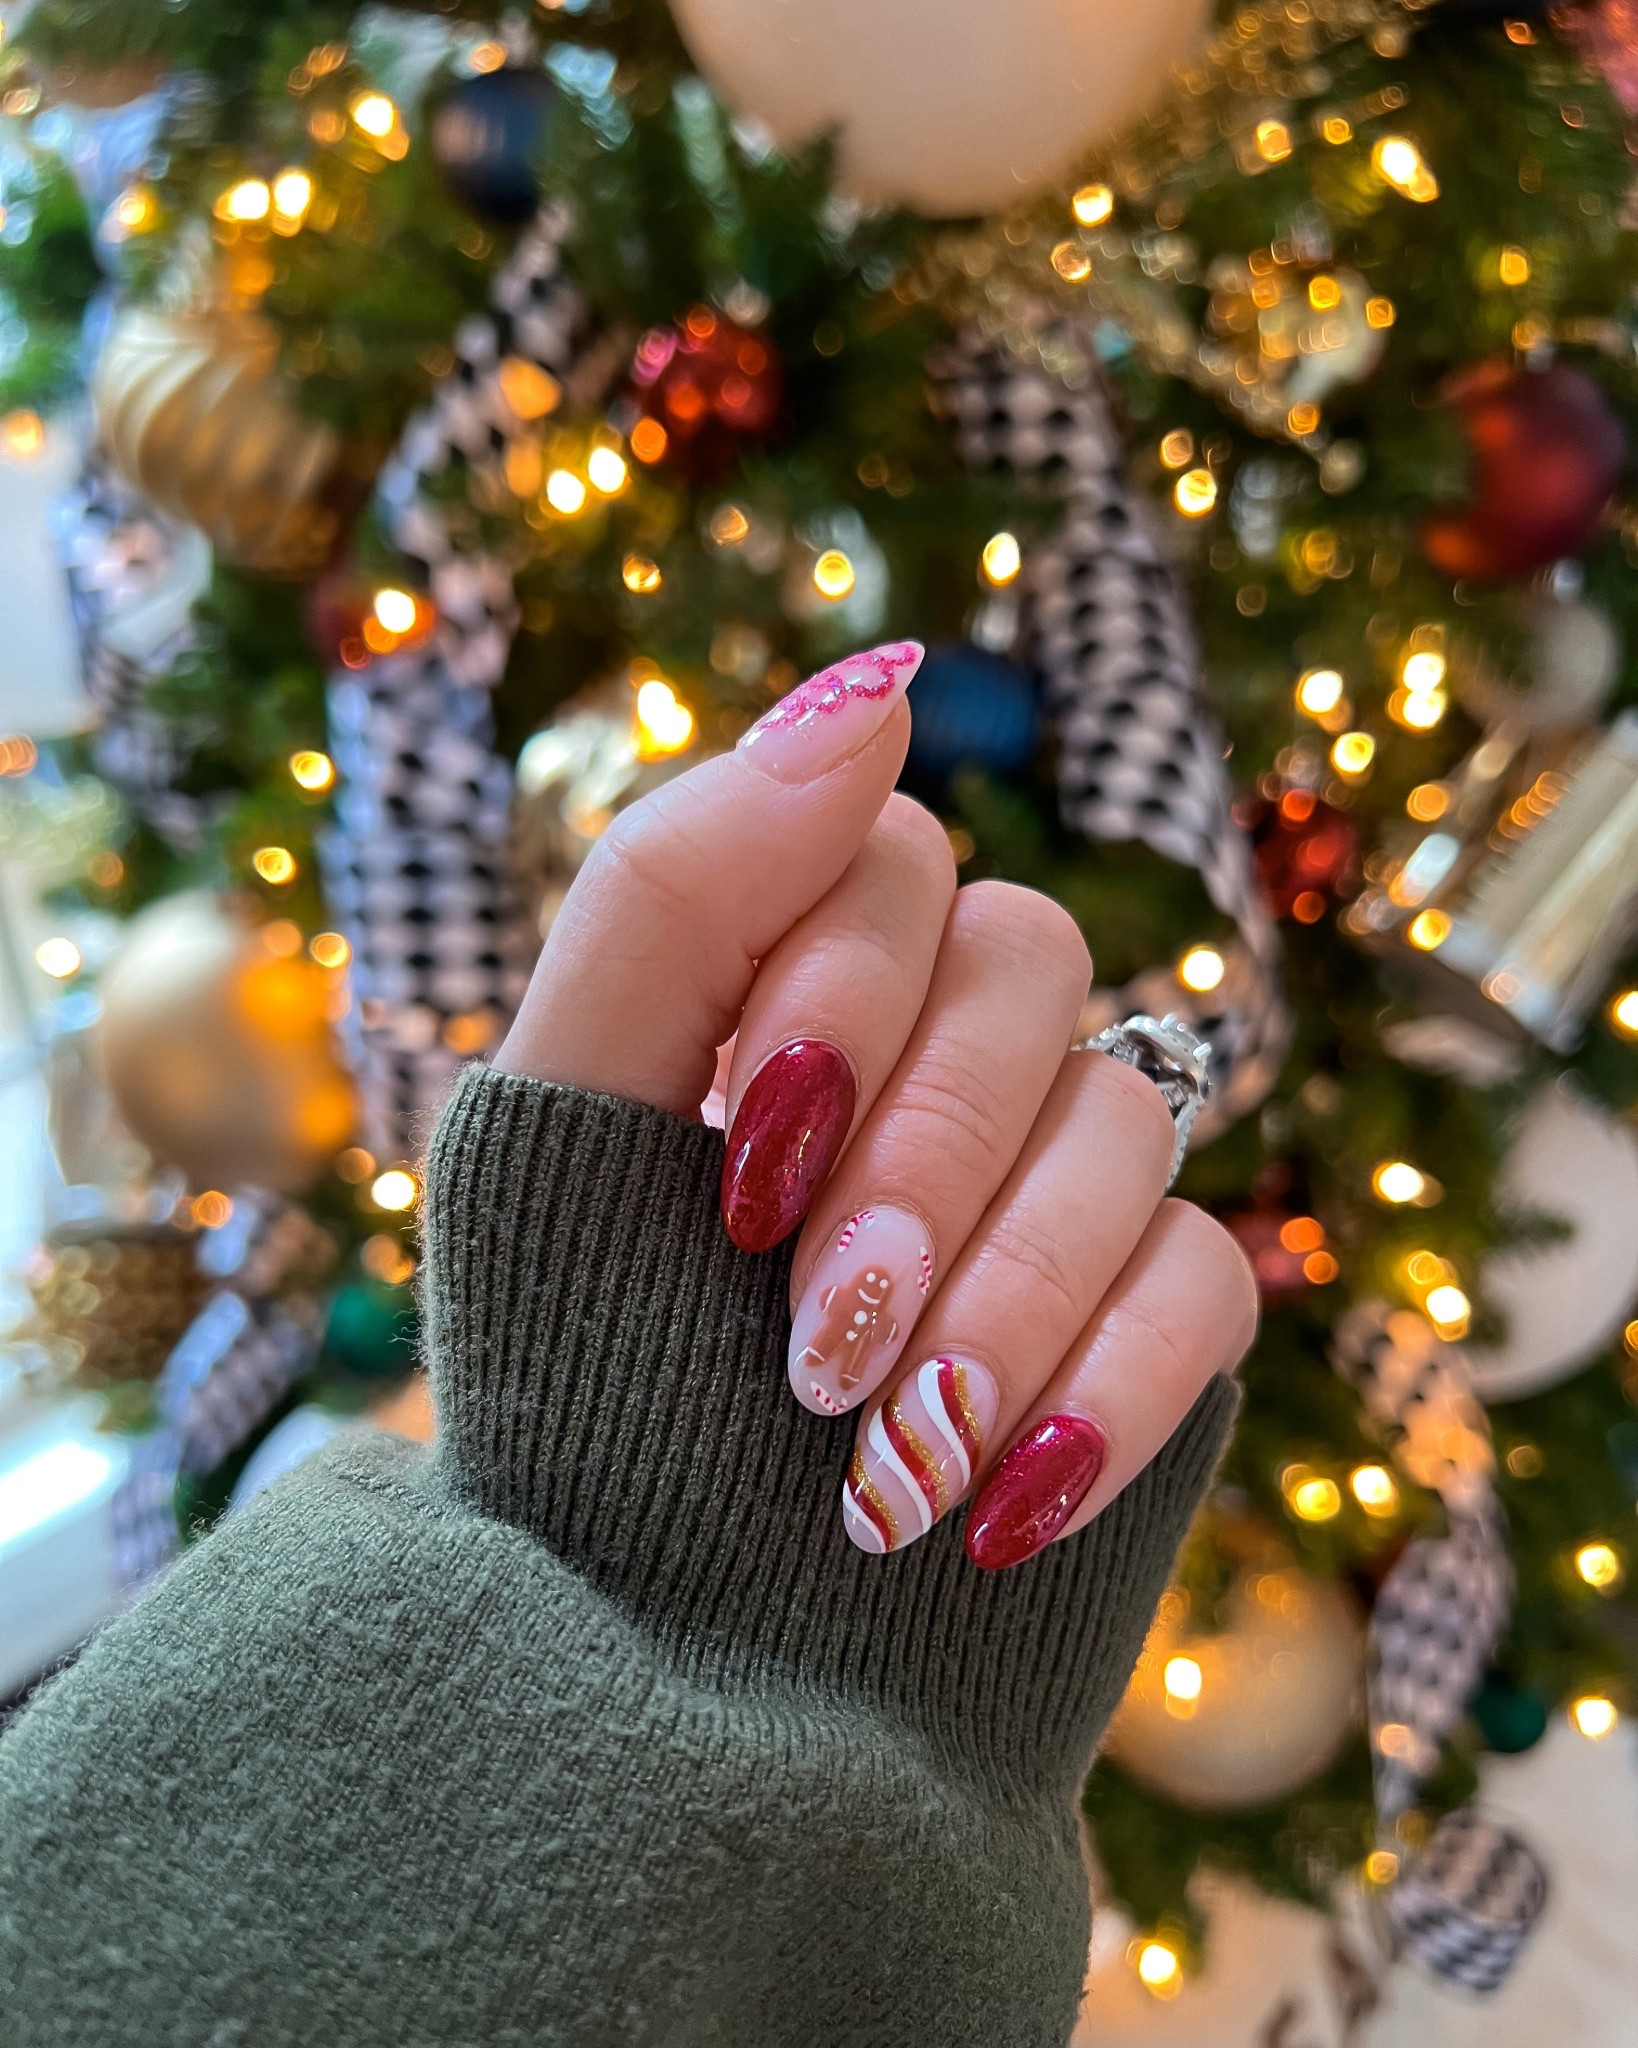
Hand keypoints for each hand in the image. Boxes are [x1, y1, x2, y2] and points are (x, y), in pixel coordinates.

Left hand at [496, 643, 1256, 1569]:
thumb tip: (873, 693)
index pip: (890, 856)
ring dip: (1000, 1289)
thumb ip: (675, 893)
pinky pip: (1208, 1277)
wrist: (673, 1672)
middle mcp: (934, 1063)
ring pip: (1131, 1113)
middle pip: (1034, 965)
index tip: (744, 1166)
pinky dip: (1102, 1385)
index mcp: (790, 992)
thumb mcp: (556, 1130)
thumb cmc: (589, 1393)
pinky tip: (994, 1499)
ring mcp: (1052, 1187)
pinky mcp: (1145, 1320)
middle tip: (814, 1337)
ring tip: (880, 1448)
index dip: (838, 985)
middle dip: (922, 1155)